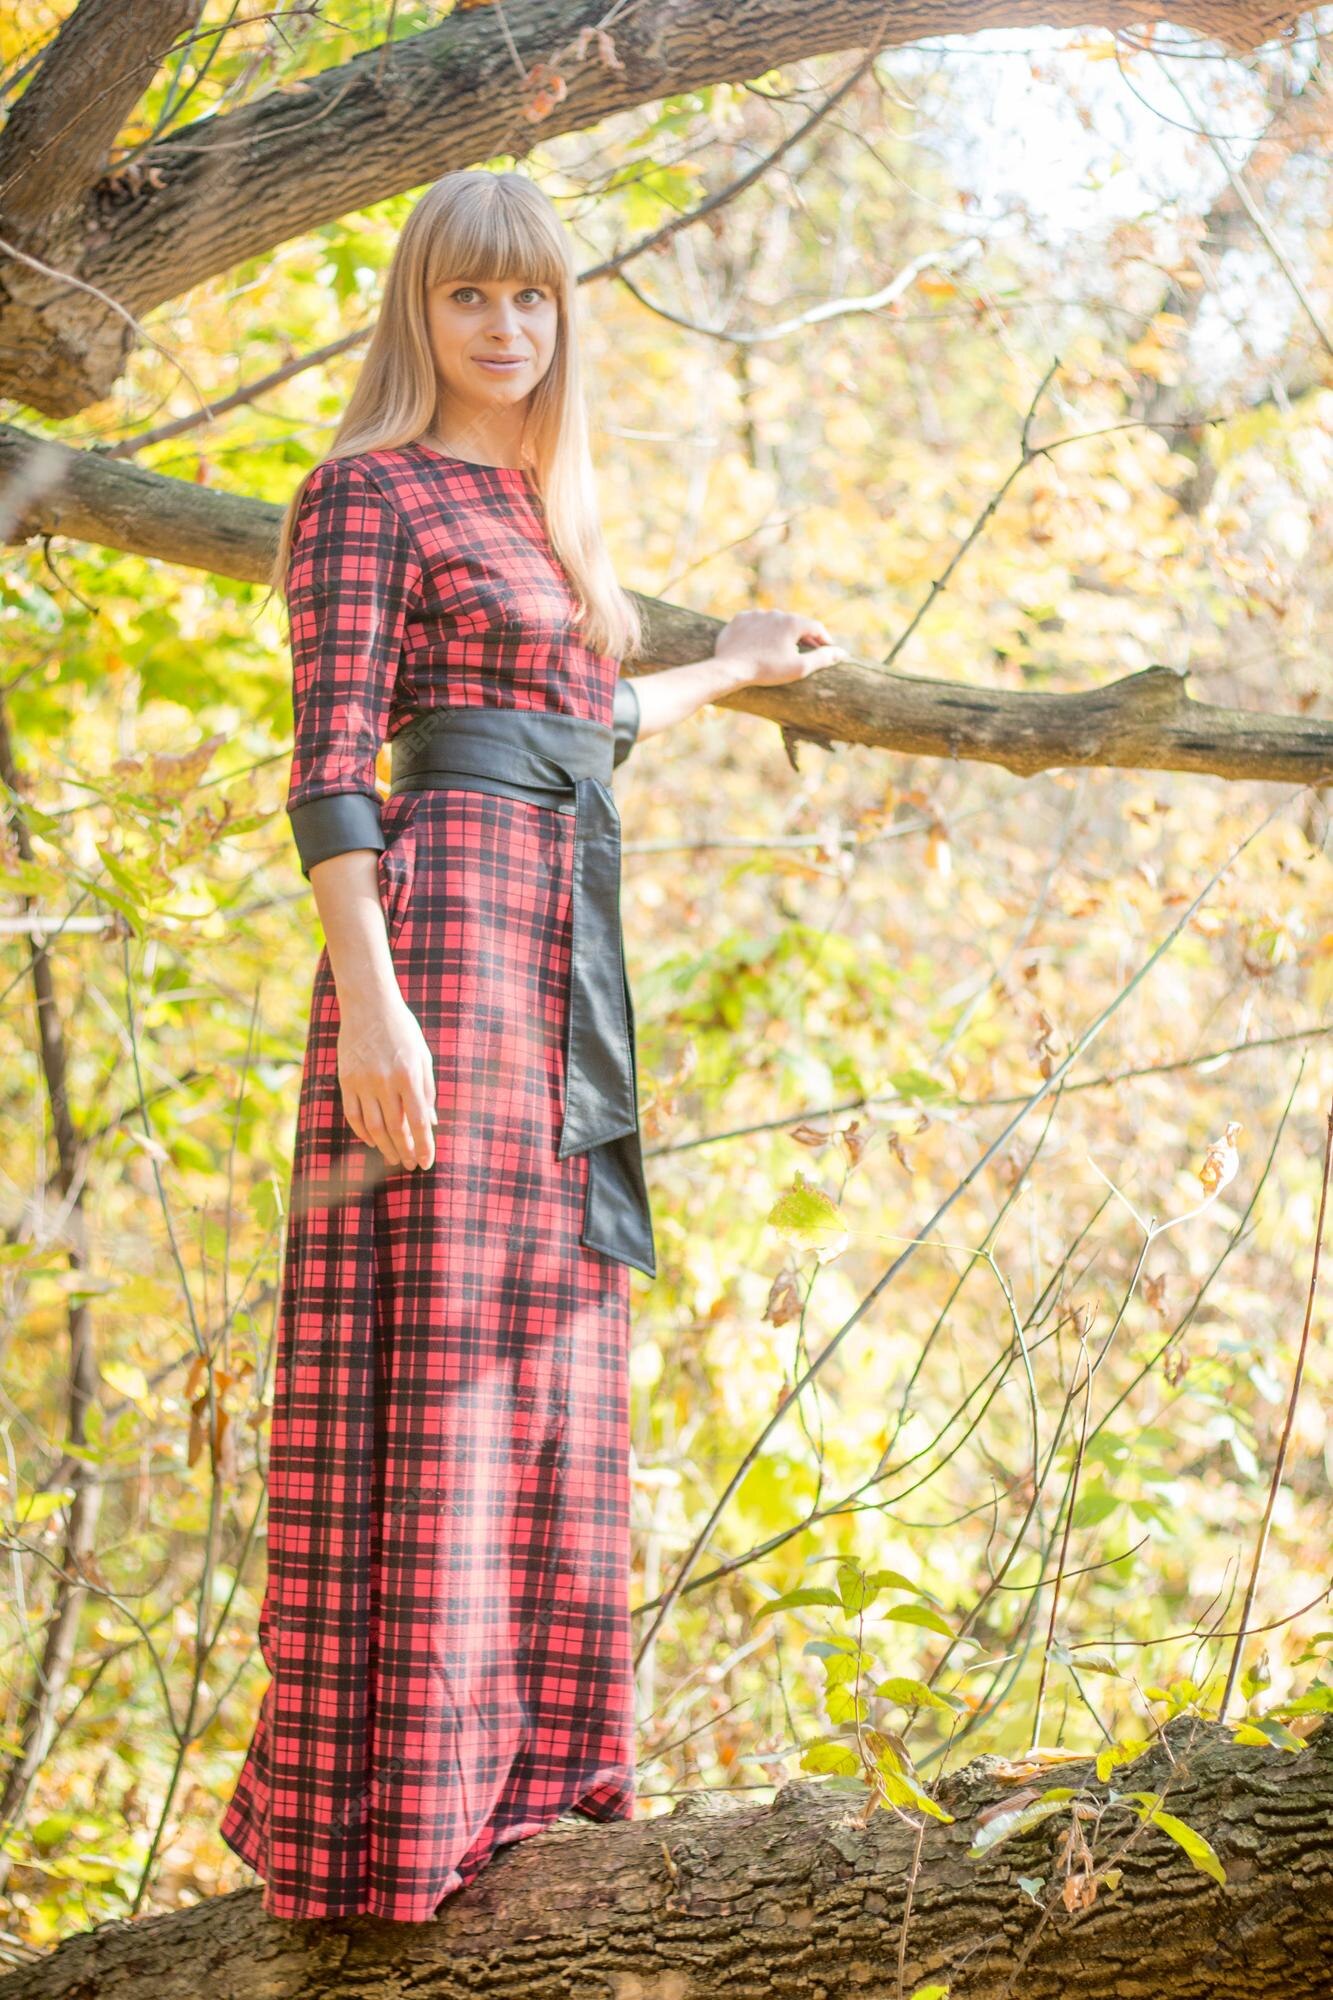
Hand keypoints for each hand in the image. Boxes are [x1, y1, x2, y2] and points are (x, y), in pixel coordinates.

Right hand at [337, 991, 437, 1169]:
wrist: (368, 1005)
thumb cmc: (402, 1030)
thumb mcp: (423, 1057)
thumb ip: (427, 1091)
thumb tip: (431, 1123)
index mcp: (408, 1075)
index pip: (418, 1121)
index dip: (424, 1146)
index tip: (427, 1163)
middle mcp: (385, 1081)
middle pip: (395, 1128)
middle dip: (406, 1151)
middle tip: (411, 1166)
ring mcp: (362, 1082)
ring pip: (373, 1126)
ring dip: (385, 1147)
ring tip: (395, 1158)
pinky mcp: (345, 1080)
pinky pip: (353, 1115)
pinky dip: (363, 1132)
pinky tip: (372, 1142)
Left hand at [712, 608, 848, 688]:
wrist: (730, 668)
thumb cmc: (767, 670)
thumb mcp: (799, 668)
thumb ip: (822, 658)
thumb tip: (841, 652)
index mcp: (792, 622)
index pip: (816, 627)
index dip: (824, 639)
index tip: (828, 648)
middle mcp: (775, 613)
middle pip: (795, 623)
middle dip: (803, 636)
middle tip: (808, 648)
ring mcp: (756, 614)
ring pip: (774, 623)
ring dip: (780, 633)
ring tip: (781, 647)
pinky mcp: (740, 619)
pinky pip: (755, 624)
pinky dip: (760, 632)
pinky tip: (760, 644)